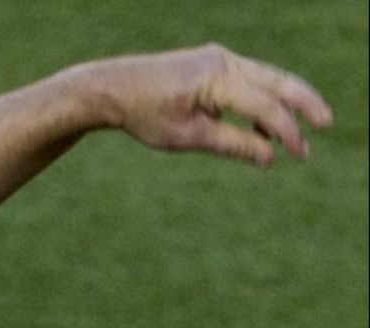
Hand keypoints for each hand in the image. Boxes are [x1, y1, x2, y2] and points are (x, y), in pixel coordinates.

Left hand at [81, 44, 332, 164]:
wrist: (112, 88)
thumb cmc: (144, 114)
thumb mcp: (187, 137)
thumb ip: (232, 144)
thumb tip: (270, 157)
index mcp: (216, 78)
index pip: (264, 105)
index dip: (285, 130)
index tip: (299, 153)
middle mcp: (223, 61)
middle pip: (276, 81)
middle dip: (303, 104)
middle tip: (326, 124)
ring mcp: (219, 59)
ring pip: (266, 77)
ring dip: (286, 102)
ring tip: (303, 128)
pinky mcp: (213, 63)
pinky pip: (248, 79)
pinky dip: (261, 99)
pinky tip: (264, 127)